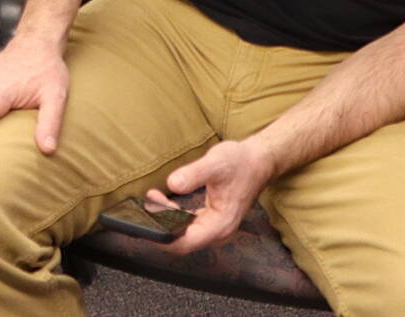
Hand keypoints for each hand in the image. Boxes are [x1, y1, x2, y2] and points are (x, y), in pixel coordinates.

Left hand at [150, 137, 280, 255]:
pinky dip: (175, 216)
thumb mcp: (216, 163)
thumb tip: (172, 184)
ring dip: (166, 220)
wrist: (259, 160)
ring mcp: (216, 227)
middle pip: (182, 241)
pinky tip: (165, 202)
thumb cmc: (240, 162)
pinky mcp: (213, 220)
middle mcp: (218, 231)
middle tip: (147, 204)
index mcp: (220, 225)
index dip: (163, 237)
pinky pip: (189, 226)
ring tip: (152, 199)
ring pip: (185, 235)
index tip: (145, 224)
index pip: (185, 243)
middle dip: (161, 226)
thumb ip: (194, 174)